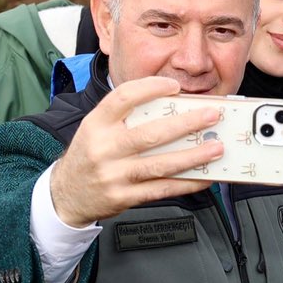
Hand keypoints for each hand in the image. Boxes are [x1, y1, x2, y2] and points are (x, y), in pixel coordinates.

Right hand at [47, 76, 225, 227]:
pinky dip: (186, 183)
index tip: (174, 86)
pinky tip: (204, 177)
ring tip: (216, 148)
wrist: (66, 194)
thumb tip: (174, 110)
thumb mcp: (95, 129)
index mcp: (96, 124)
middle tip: (211, 116)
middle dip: (186, 124)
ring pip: (160, 164)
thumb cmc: (89, 156)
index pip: (123, 97)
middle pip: (150, 134)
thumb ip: (125, 118)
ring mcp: (114, 175)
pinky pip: (162, 189)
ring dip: (193, 156)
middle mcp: (104, 148)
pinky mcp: (123, 197)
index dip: (150, 88)